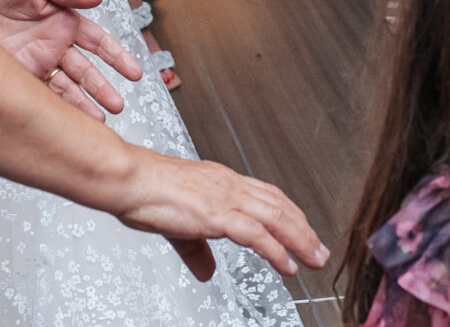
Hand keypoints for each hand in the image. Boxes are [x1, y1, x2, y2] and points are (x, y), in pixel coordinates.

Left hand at [0, 0, 140, 118]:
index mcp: (64, 21)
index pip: (98, 43)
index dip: (117, 57)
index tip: (134, 72)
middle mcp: (53, 45)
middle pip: (85, 72)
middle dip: (102, 89)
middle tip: (117, 105)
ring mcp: (35, 63)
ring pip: (65, 89)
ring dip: (82, 105)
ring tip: (96, 122)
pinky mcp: (14, 75)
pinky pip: (37, 95)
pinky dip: (52, 109)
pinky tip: (62, 120)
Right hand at [113, 150, 327, 282]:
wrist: (129, 179)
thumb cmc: (146, 192)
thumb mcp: (178, 224)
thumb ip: (196, 249)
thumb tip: (206, 270)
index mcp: (221, 181)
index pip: (267, 195)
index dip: (290, 214)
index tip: (304, 231)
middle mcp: (229, 185)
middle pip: (279, 205)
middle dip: (303, 230)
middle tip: (320, 251)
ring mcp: (224, 197)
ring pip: (275, 217)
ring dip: (300, 240)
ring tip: (314, 260)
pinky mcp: (216, 213)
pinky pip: (255, 234)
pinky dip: (276, 250)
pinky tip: (287, 265)